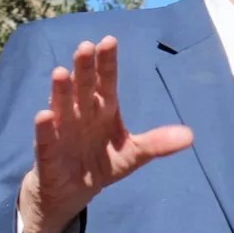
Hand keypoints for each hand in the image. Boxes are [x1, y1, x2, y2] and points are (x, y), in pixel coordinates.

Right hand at [18, 36, 192, 232]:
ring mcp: (63, 130)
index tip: (109, 41)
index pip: (106, 82)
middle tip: (85, 46)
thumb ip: (158, 143)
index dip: (107, 63)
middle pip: (84, 88)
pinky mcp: (48, 152)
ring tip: (60, 72)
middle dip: (84, 69)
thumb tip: (190, 136)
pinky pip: (44, 138)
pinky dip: (44, 128)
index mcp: (104, 110)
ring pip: (62, 106)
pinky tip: (43, 115)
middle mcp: (82, 114)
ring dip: (61, 91)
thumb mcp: (134, 154)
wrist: (73, 191)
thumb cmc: (102, 162)